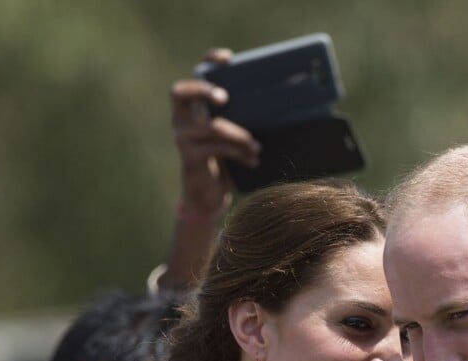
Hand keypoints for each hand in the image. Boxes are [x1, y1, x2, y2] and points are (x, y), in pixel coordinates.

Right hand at [171, 48, 260, 216]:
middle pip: (181, 92)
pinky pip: (216, 148)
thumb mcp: (234, 135)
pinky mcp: (189, 157)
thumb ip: (244, 119)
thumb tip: (286, 102)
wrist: (209, 194)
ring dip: (238, 135)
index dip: (209, 61)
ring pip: (211, 126)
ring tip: (257, 146)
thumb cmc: (227, 159)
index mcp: (194, 106)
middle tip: (226, 98)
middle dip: (205, 90)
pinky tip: (253, 159)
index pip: (196, 73)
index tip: (229, 59)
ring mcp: (182, 137)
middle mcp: (181, 118)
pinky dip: (238, 152)